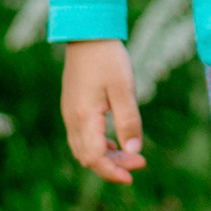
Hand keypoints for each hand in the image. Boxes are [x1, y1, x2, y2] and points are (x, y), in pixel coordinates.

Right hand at [61, 40, 145, 185]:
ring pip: (84, 149)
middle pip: (88, 157)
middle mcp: (73, 120)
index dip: (113, 171)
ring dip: (107, 157)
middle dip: (113, 166)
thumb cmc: (108, 59)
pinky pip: (83, 137)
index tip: (133, 174)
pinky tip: (117, 142)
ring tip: (132, 155)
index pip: (94, 158)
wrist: (88, 35)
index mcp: (84, 117)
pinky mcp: (74, 108)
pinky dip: (100, 145)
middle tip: (140, 163)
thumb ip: (129, 120)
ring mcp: (70, 114)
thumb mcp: (124, 89)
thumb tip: (133, 150)